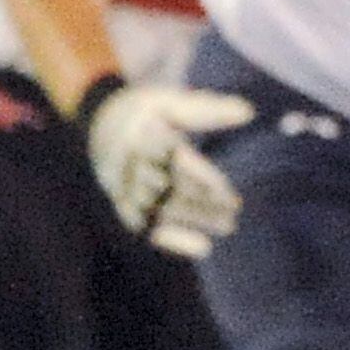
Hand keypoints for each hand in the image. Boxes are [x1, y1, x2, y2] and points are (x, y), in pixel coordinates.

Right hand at [84, 83, 254, 255]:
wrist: (101, 123)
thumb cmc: (145, 111)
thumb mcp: (170, 101)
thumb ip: (206, 108)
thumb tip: (249, 111)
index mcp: (138, 134)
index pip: (173, 162)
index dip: (201, 178)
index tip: (226, 191)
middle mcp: (126, 163)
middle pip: (167, 188)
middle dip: (201, 202)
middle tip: (234, 210)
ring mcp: (121, 185)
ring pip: (159, 208)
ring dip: (193, 220)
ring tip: (227, 226)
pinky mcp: (121, 202)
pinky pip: (144, 225)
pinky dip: (172, 239)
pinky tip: (203, 247)